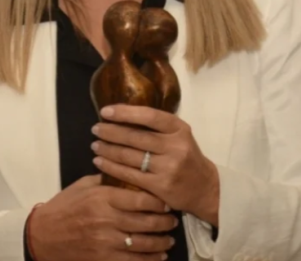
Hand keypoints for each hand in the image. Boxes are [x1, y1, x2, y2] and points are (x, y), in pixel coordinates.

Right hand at [27, 174, 177, 260]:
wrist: (43, 235)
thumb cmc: (63, 208)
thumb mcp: (82, 187)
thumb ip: (106, 181)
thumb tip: (129, 173)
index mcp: (102, 198)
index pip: (140, 199)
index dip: (158, 201)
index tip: (166, 201)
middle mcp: (106, 219)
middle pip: (147, 221)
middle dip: (165, 222)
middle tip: (172, 220)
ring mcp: (106, 241)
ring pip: (144, 243)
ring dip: (161, 242)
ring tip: (168, 239)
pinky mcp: (104, 259)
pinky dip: (150, 259)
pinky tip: (158, 256)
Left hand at [91, 105, 219, 225]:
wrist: (205, 188)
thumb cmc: (185, 156)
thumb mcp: (178, 136)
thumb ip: (156, 126)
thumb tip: (121, 113)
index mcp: (179, 129)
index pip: (149, 116)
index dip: (125, 112)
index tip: (105, 111)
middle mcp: (175, 147)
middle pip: (135, 137)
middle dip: (110, 132)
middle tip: (95, 129)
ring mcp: (168, 167)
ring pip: (129, 156)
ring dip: (107, 149)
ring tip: (95, 145)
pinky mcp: (160, 186)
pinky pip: (129, 174)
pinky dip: (111, 167)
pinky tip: (99, 161)